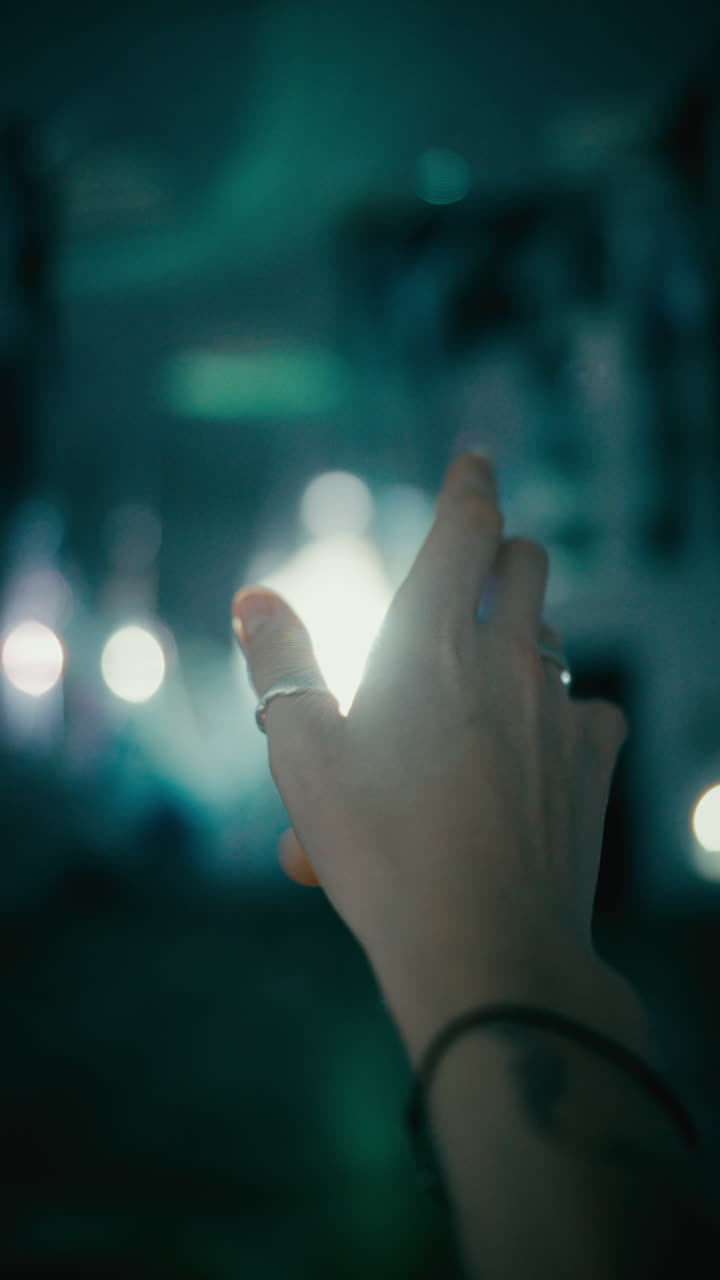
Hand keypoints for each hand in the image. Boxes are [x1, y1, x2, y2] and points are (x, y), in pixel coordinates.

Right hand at [232, 454, 629, 1028]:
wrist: (484, 945)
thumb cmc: (378, 849)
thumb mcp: (303, 755)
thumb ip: (281, 663)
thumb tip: (254, 598)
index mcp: (432, 642)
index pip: (466, 527)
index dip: (471, 482)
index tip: (475, 457)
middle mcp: (507, 659)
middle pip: (527, 562)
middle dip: (501, 553)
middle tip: (470, 577)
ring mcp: (560, 709)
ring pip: (553, 635)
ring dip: (521, 635)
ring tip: (479, 680)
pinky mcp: (594, 762)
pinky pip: (590, 709)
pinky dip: (560, 712)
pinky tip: (532, 753)